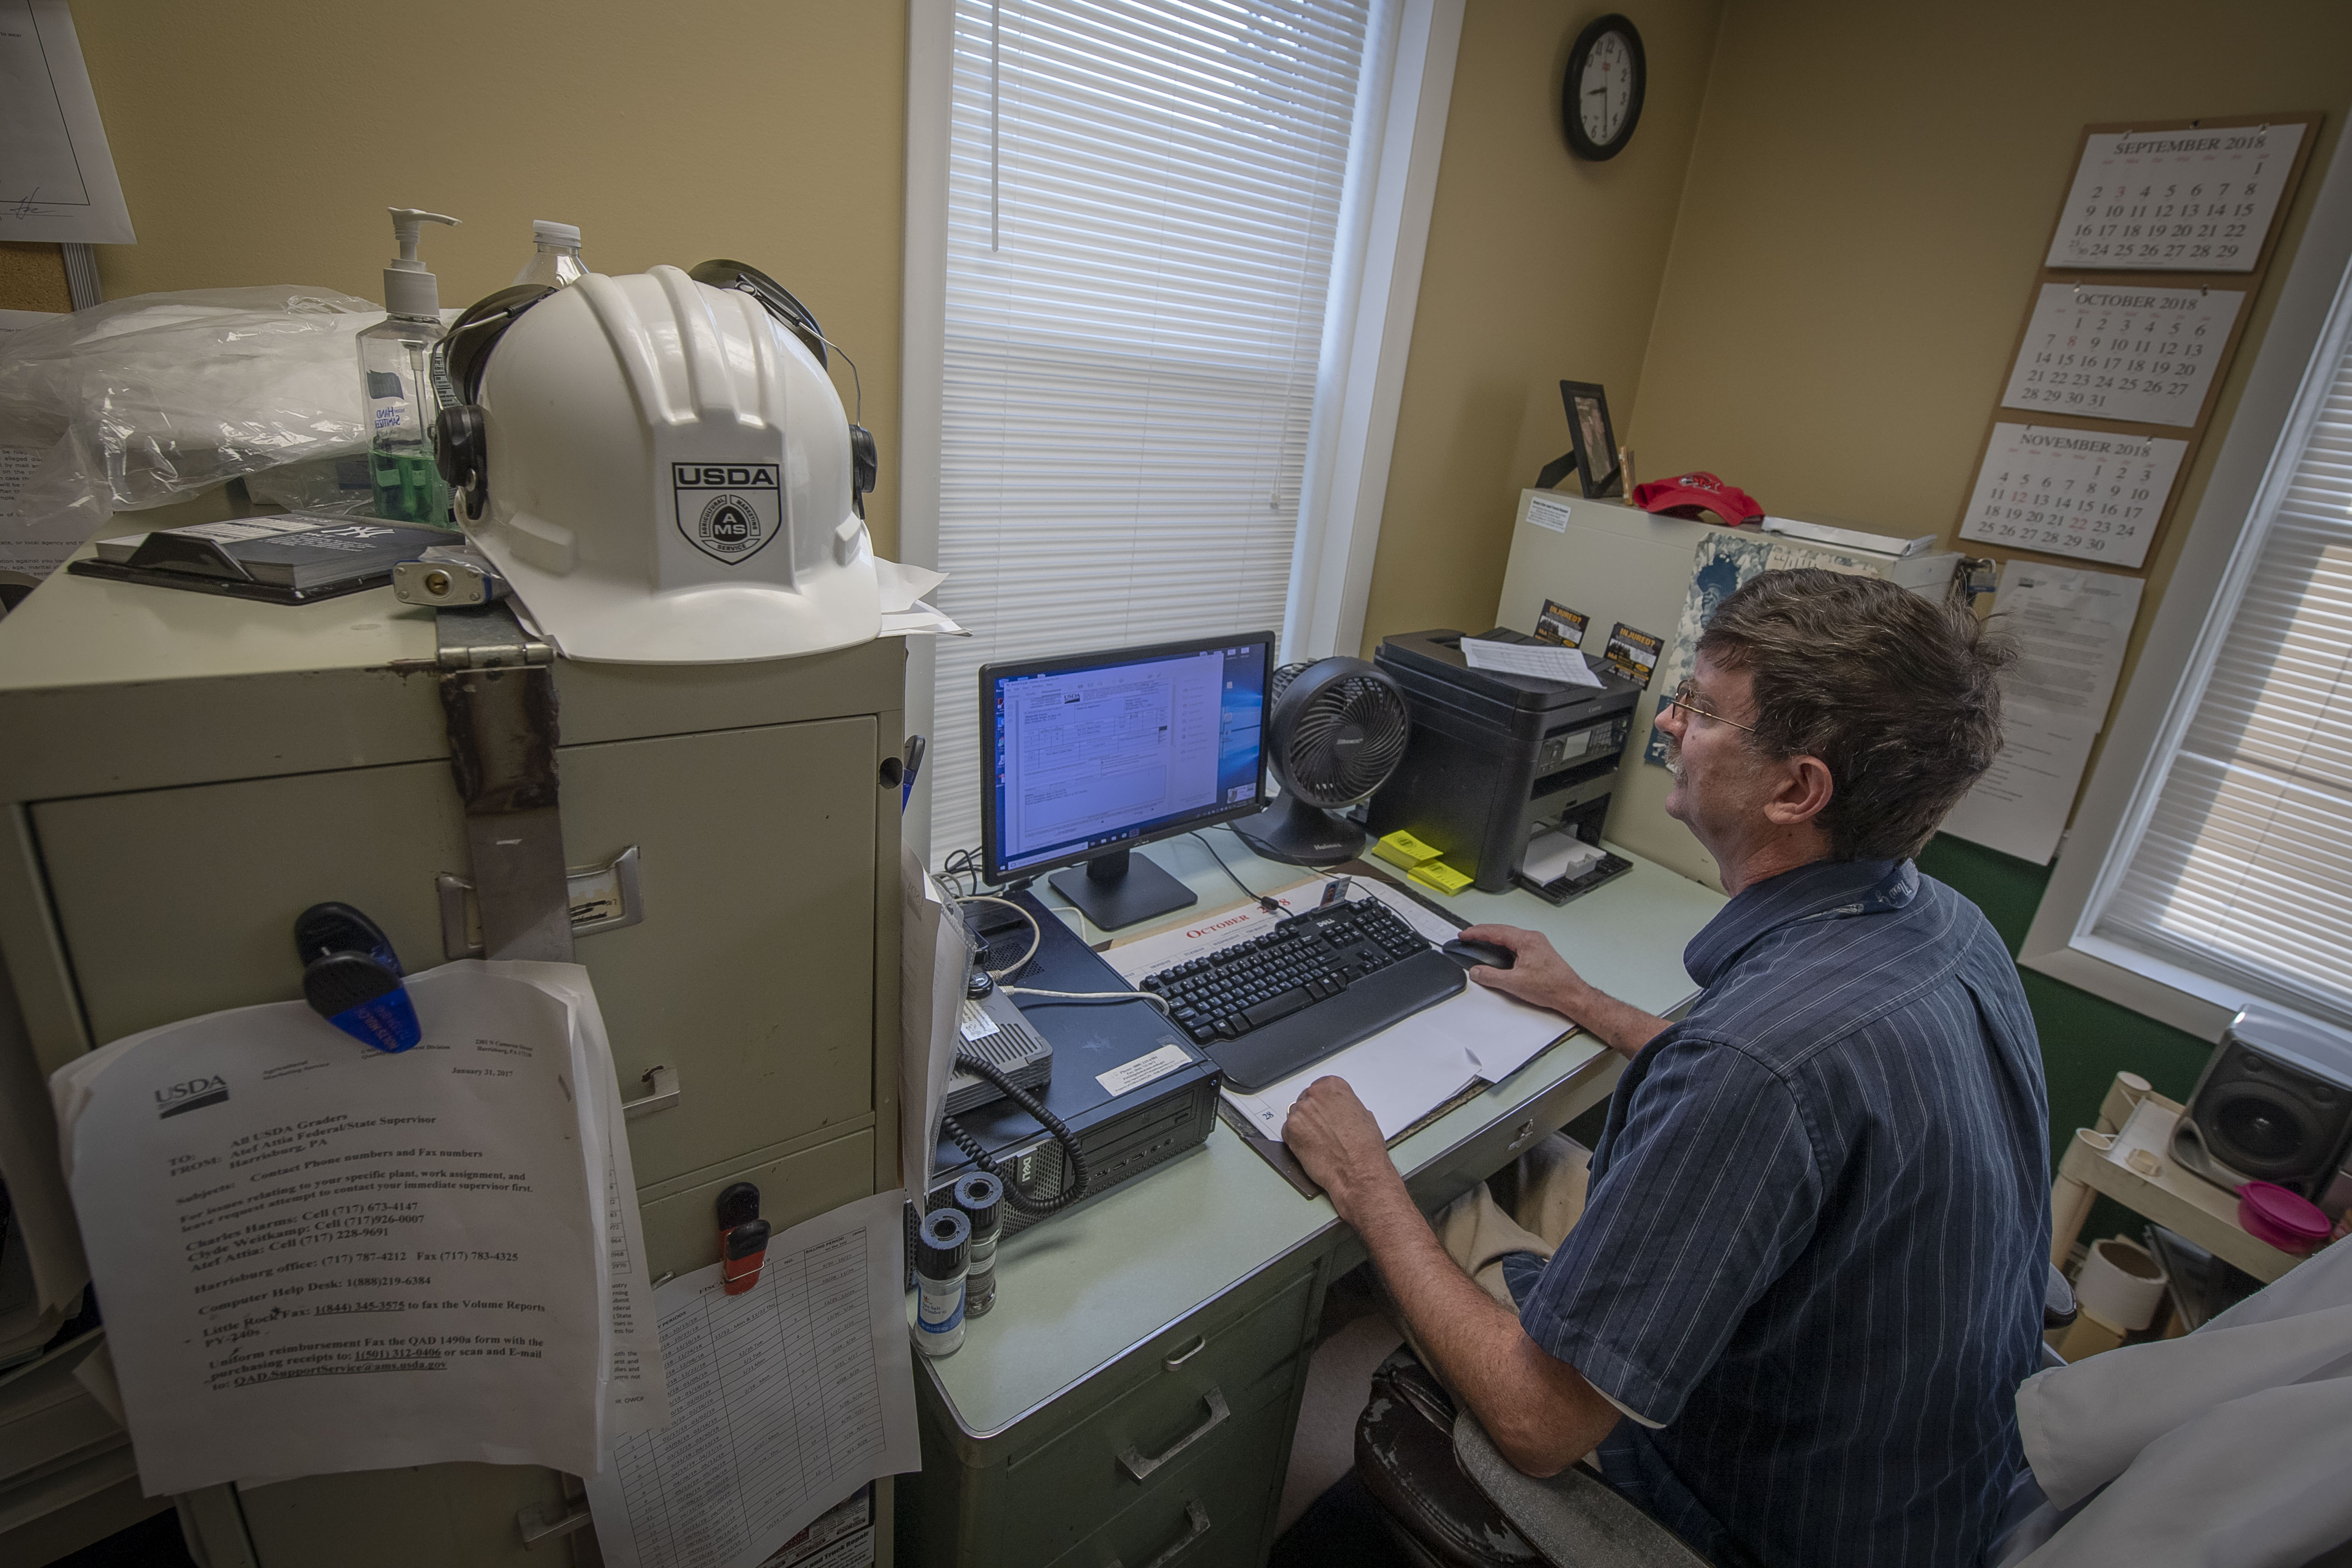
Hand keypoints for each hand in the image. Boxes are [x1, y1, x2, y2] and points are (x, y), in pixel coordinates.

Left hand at [1283, 1077, 1396, 1223]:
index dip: (1322, 1103)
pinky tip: (1311, 1148)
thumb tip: (1342, 1110)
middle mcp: (1315, 1095)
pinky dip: (1295, 1140)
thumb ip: (1347, 1106)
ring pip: (1295, 1116)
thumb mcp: (1364, 1116)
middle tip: (1322, 1129)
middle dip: (1312, 1114)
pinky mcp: (1290, 1131)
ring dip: (1303, 1126)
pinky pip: (1287, 1132)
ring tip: (1319, 1141)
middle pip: (1306, 1100)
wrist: (1358, 1171)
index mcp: (1333, 1086)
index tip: (1325, 1111)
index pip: (1320, 1087)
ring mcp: (1301, 1112)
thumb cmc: (1365, 1148)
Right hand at [1457, 925, 1589, 1017]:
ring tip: (1479, 940)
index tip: (1464, 935)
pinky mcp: (1539, 952)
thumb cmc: (1551, 986)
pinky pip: (1516, 943)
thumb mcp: (1514, 983)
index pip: (1495, 931)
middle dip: (1482, 933)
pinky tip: (1498, 950)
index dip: (1476, 933)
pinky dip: (1503, 944)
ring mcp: (1537, 944)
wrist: (1570, 994)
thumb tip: (1477, 971)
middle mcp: (1532, 938)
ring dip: (1493, 938)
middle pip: (1501, 930)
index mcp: (1526, 940)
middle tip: (1468, 936)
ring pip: (1509, 936)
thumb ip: (1491, 976)